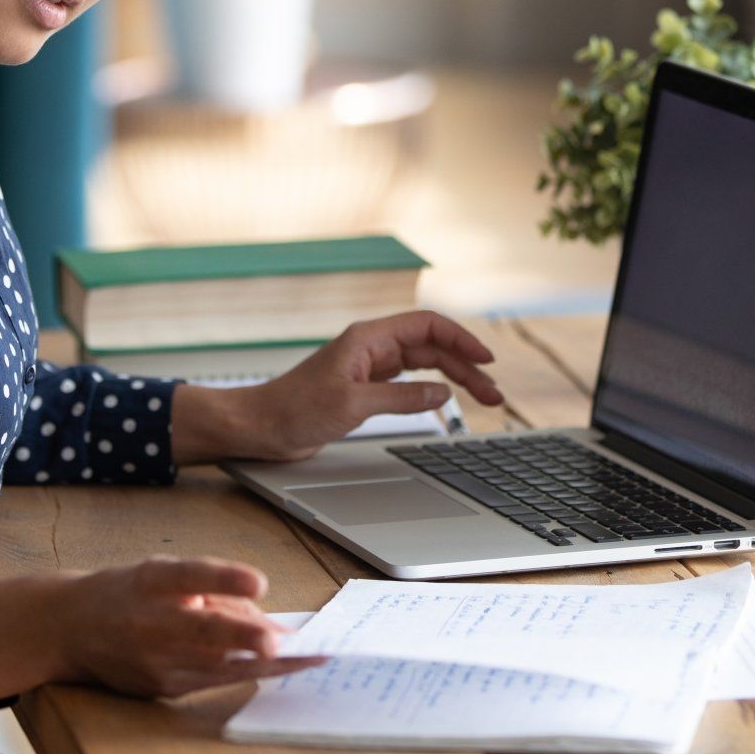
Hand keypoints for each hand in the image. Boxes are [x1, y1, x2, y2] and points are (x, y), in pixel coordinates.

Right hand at [43, 556, 324, 698]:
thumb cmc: (128, 593)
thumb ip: (214, 589)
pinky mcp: (160, 688)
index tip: (258, 582)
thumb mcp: (164, 574)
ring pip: (214, 665)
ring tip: (306, 659)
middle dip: (244, 638)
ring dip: (263, 664)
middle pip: (201, 631)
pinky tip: (278, 668)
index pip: (188, 576)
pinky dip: (247, 674)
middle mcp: (149, 621)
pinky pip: (212, 681)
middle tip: (281, 641)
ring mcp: (153, 660)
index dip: (224, 578)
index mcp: (150, 581)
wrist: (70, 629)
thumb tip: (269, 620)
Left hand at [210, 310, 504, 462]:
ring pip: (423, 365)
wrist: (261, 427)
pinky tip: (447, 401)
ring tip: (483, 399)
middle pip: (431, 347)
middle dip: (466, 366)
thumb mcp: (353, 405)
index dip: (461, 339)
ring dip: (454, 379)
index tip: (486, 359)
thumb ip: (401, 398)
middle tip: (493, 394)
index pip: (427, 326)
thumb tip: (442, 392)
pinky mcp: (364, 389)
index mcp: (368, 339)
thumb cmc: (294, 410)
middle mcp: (371, 348)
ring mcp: (369, 368)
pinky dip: (431, 390)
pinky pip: (408, 383)